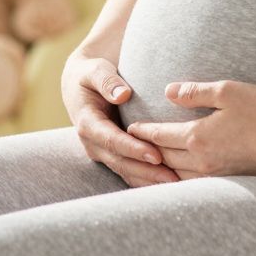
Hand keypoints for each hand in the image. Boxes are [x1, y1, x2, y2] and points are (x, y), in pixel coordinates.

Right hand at [60, 50, 178, 187]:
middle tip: (172, 177)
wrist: (81, 86)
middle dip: (147, 171)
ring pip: (126, 171)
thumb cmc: (91, 75)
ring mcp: (102, 152)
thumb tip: (123, 95)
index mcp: (88, 123)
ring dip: (148, 180)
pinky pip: (129, 171)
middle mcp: (93, 143)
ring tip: (175, 184)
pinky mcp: (112, 155)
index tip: (156, 155)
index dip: (134, 149)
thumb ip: (107, 81)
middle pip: (121, 162)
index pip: (112, 141)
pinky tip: (167, 182)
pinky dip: (146, 179)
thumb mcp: (94, 70)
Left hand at [123, 80, 255, 178]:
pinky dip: (181, 180)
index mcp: (199, 137)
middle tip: (131, 146)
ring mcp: (217, 176)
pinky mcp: (230, 183)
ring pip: (177, 176)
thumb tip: (168, 91)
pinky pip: (195, 184)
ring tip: (151, 163)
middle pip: (163, 158)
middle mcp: (203, 161)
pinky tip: (180, 176)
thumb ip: (196, 91)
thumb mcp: (230, 91)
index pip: (159, 136)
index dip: (143, 131)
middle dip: (146, 151)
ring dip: (162, 169)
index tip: (130, 127)